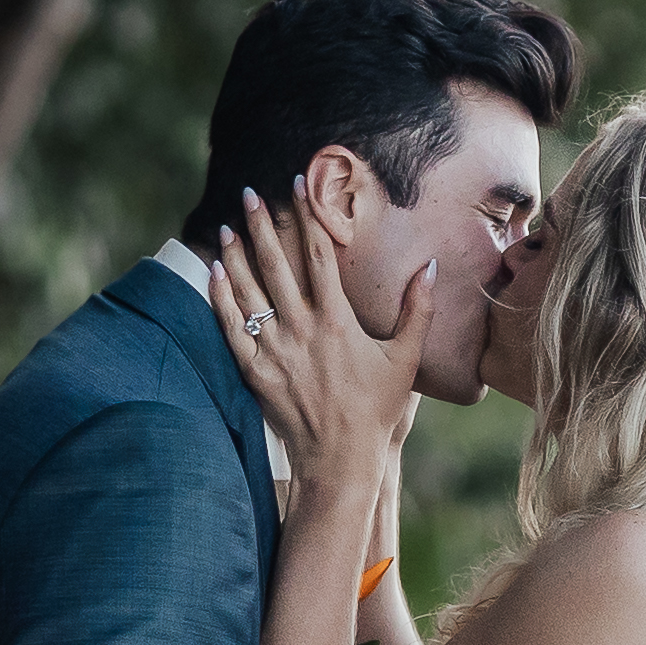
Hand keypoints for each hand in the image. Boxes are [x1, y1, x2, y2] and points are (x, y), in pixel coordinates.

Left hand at [213, 187, 424, 483]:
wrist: (338, 458)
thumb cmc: (376, 410)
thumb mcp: (405, 361)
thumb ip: (418, 311)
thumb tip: (430, 267)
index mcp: (338, 322)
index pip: (318, 255)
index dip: (307, 216)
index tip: (297, 186)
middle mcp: (302, 330)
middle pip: (276, 264)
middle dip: (262, 224)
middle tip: (250, 193)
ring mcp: (275, 351)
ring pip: (249, 291)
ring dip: (237, 255)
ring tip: (229, 225)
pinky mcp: (255, 371)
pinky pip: (232, 327)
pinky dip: (221, 298)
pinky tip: (214, 272)